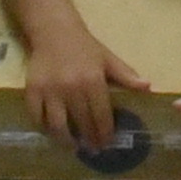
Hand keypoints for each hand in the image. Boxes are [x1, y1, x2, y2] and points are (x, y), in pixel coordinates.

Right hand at [24, 16, 136, 157]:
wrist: (54, 30)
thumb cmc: (84, 46)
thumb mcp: (108, 59)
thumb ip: (126, 75)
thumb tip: (148, 87)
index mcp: (93, 81)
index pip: (101, 115)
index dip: (105, 132)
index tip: (107, 143)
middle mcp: (72, 88)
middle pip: (82, 123)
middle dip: (89, 139)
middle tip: (93, 149)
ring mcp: (50, 91)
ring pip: (58, 125)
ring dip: (66, 140)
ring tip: (73, 147)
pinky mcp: (32, 91)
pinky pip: (36, 117)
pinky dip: (44, 128)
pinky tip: (52, 132)